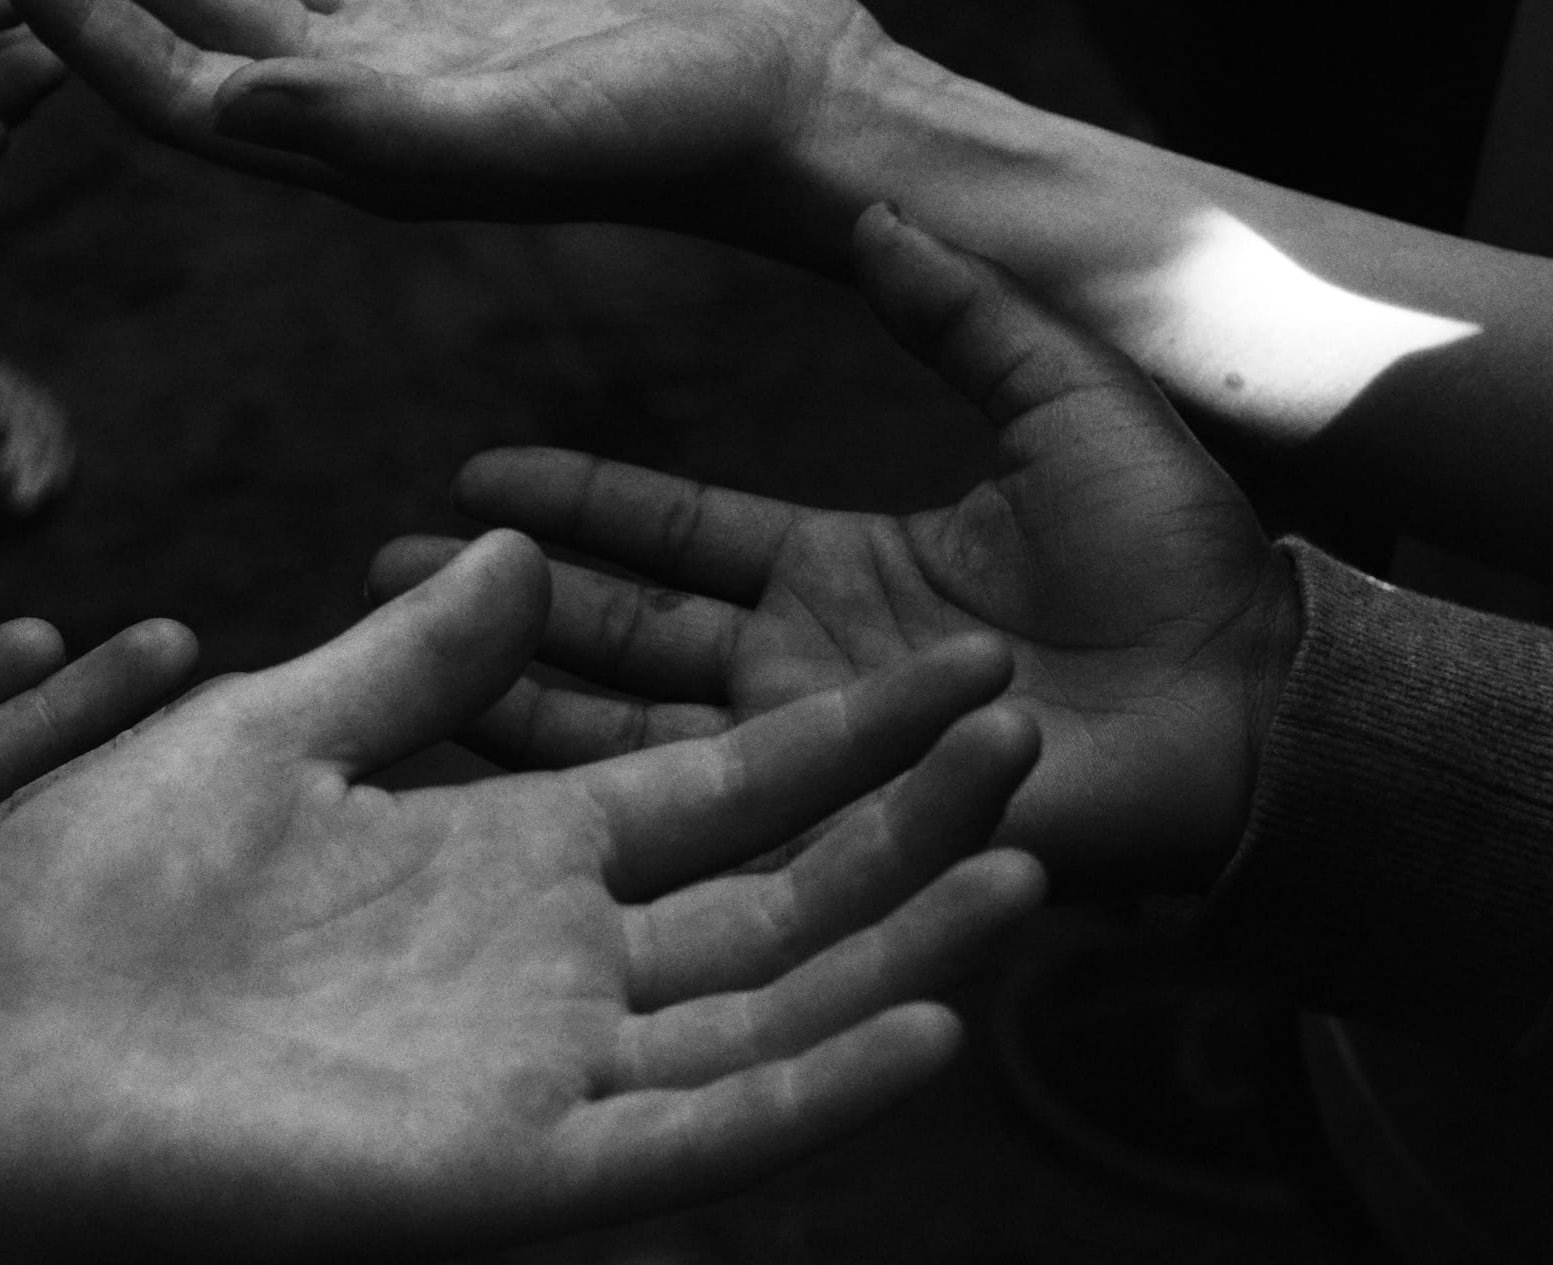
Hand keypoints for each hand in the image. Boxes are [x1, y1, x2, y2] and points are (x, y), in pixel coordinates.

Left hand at [0, 531, 1041, 1260]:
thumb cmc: (97, 894)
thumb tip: (508, 534)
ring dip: (904, 944)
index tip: (959, 662)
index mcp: (511, 852)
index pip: (723, 784)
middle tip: (1030, 730)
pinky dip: (819, 1087)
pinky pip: (699, 1128)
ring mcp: (547, 1071)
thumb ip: (408, 656)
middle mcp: (556, 963)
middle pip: (784, 891)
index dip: (844, 731)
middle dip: (908, 817)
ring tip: (1025, 859)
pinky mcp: (516, 1171)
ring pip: (775, 1006)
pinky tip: (929, 1024)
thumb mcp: (268, 731)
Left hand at [12, 0, 887, 241]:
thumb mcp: (524, 135)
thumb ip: (382, 126)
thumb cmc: (671, 134)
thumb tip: (232, 102)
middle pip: (189, 0)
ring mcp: (398, 19)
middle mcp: (351, 78)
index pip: (170, 88)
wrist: (783, 95)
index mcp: (349, 139)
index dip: (77, 25)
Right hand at [371, 209, 1300, 896]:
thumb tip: (869, 209)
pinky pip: (680, 804)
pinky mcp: (819, 823)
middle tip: (388, 571)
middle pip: (617, 628)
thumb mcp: (1060, 398)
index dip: (576, 502)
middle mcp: (797, 660)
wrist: (1250, 704)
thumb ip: (957, 312)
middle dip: (506, 600)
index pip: (671, 530)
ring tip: (403, 652)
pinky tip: (489, 755)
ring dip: (512, 689)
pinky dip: (582, 782)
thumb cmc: (1179, 554)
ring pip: (619, 722)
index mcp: (836, 563)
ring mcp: (802, 750)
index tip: (474, 476)